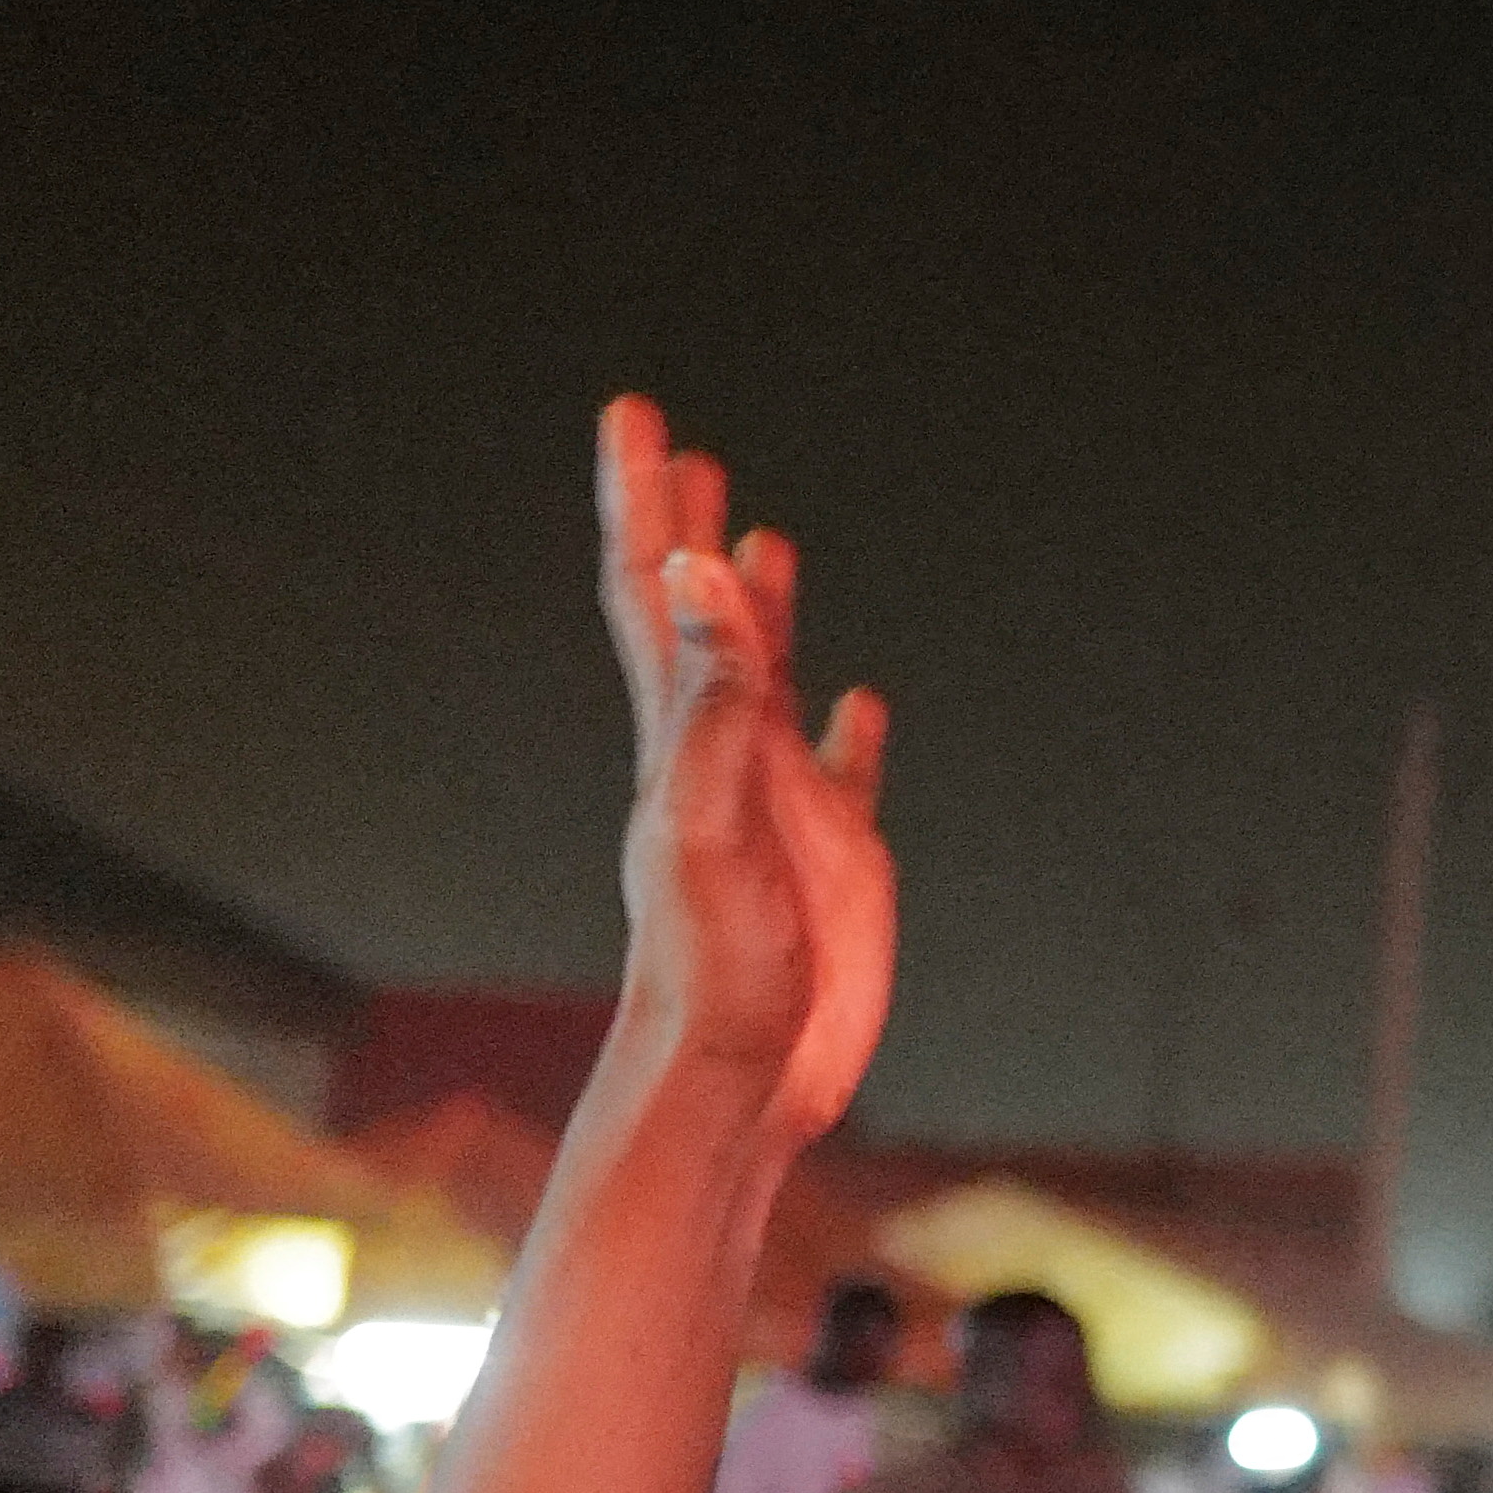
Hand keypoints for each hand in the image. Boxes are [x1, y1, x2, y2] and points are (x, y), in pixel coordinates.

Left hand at [592, 399, 893, 1151]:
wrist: (742, 1080)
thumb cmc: (717, 968)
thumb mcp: (710, 819)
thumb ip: (708, 700)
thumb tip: (699, 574)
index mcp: (681, 733)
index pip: (653, 589)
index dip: (643, 498)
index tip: (633, 412)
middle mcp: (722, 754)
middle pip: (699, 615)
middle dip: (687, 525)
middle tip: (679, 444)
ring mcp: (777, 804)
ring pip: (765, 680)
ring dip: (759, 607)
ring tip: (762, 534)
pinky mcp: (833, 858)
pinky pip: (840, 771)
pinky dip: (846, 728)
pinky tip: (859, 703)